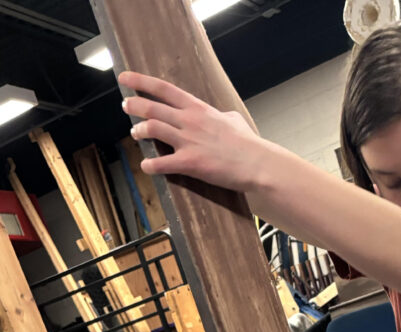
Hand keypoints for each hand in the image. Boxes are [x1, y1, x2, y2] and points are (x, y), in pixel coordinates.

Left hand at [118, 71, 265, 190]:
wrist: (257, 163)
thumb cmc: (249, 143)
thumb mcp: (234, 119)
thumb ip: (221, 115)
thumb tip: (223, 115)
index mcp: (198, 109)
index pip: (163, 89)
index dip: (140, 81)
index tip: (125, 78)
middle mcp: (189, 121)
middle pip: (151, 108)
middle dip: (133, 105)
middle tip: (126, 106)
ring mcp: (188, 142)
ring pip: (151, 130)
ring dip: (138, 131)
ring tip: (135, 133)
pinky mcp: (190, 163)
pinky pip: (161, 163)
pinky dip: (150, 165)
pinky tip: (146, 166)